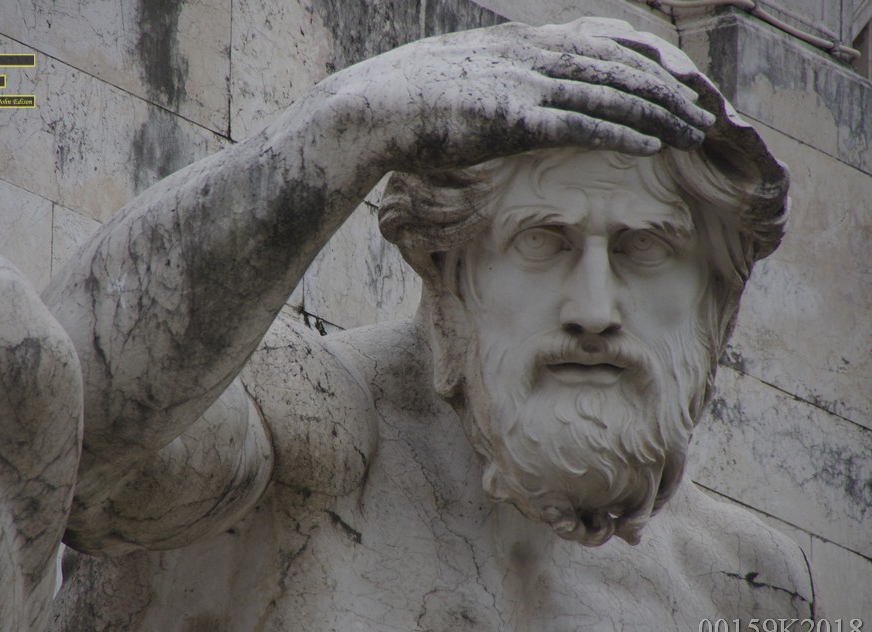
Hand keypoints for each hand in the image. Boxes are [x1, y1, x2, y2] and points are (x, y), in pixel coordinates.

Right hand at [312, 19, 715, 173]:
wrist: (368, 109)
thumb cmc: (407, 99)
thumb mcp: (460, 76)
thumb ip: (498, 78)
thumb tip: (515, 96)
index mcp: (521, 42)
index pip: (603, 40)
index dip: (648, 58)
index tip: (679, 78)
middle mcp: (530, 54)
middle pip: (618, 62)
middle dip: (669, 84)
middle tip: (708, 105)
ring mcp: (522, 83)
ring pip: (609, 92)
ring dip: (659, 111)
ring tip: (696, 129)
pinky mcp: (511, 119)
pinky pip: (579, 125)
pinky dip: (622, 134)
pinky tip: (652, 146)